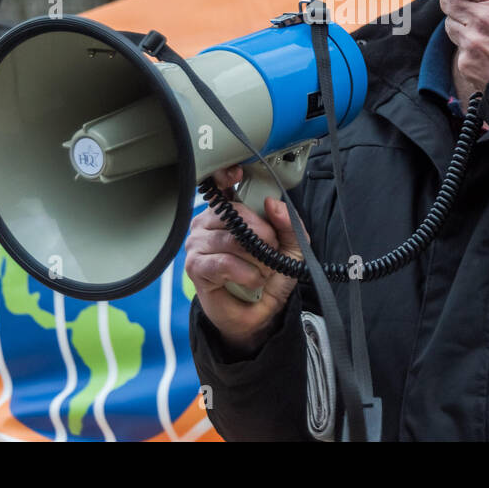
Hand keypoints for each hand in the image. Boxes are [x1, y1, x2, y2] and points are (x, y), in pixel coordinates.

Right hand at [185, 165, 307, 356]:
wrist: (260, 313)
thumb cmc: (270, 275)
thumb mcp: (293, 247)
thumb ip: (289, 224)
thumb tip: (273, 204)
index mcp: (228, 212)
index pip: (220, 184)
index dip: (226, 176)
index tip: (237, 173)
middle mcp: (208, 222)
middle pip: (236, 214)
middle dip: (264, 234)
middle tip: (273, 251)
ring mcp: (197, 243)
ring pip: (232, 239)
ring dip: (258, 259)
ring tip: (263, 270)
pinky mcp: (195, 266)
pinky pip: (224, 261)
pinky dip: (246, 272)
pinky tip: (253, 280)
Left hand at [439, 0, 488, 94]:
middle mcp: (481, 18)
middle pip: (447, 0)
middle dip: (456, 1)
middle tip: (469, 4)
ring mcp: (471, 42)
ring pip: (450, 24)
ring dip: (461, 25)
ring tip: (483, 30)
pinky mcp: (466, 62)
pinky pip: (458, 49)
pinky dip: (468, 50)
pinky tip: (487, 52)